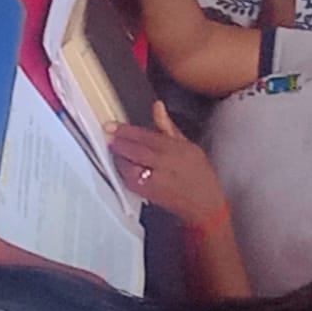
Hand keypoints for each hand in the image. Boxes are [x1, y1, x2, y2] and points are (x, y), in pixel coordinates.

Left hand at [108, 103, 227, 226]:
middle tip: (107, 134)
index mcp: (176, 149)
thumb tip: (157, 106)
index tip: (111, 125)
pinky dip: (123, 172)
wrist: (204, 203)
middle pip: (136, 151)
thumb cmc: (199, 173)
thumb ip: (168, 126)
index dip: (126, 130)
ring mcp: (156, 181)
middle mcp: (165, 164)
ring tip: (113, 149)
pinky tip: (121, 165)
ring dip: (119, 158)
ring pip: (130, 167)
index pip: (146, 136)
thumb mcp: (188, 145)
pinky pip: (130, 181)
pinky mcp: (149, 195)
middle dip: (118, 142)